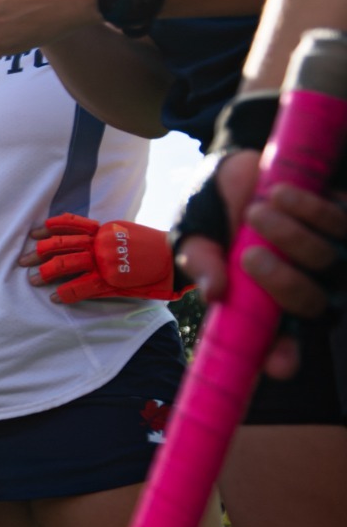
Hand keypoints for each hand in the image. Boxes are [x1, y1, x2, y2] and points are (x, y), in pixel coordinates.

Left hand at [21, 213, 192, 302]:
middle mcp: (101, 243)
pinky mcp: (111, 280)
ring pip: (67, 264)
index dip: (50, 229)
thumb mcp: (126, 235)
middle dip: (39, 253)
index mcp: (104, 230)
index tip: (34, 234)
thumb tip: (88, 241)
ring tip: (33, 280)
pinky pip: (82, 286)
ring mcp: (105, 261)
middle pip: (62, 245)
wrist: (176, 259)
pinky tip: (55, 297)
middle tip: (22, 260)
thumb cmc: (153, 249)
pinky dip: (66, 292)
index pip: (71, 225)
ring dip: (46, 272)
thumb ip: (105, 237)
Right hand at [174, 150, 345, 378]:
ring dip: (294, 237)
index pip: (281, 341)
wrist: (237, 161)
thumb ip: (200, 261)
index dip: (284, 356)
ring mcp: (329, 256)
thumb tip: (213, 293)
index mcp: (262, 300)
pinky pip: (343, 223)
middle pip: (313, 305)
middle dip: (284, 283)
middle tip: (249, 255)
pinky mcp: (342, 221)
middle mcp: (303, 285)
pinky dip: (313, 210)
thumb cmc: (213, 207)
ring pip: (329, 263)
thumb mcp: (194, 233)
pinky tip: (284, 193)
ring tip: (260, 208)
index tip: (279, 366)